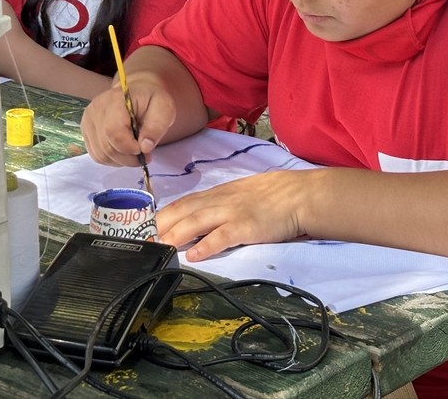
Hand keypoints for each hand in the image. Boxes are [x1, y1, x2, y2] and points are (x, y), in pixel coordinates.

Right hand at [80, 72, 175, 166]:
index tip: (145, 150)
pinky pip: (97, 155)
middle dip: (128, 158)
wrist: (135, 92)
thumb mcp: (164, 108)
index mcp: (114, 100)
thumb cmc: (151, 99)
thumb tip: (145, 147)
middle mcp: (95, 110)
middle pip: (107, 147)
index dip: (129, 148)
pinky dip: (112, 159)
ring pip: (101, 155)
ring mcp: (88, 121)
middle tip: (145, 156)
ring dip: (121, 161)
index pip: (114, 132)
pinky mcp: (86, 131)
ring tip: (135, 153)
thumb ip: (156, 127)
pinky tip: (123, 152)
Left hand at [155, 171, 311, 261]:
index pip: (184, 203)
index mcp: (217, 193)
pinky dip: (206, 246)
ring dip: (176, 234)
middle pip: (184, 211)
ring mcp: (232, 213)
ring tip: (163, 246)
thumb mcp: (239, 193)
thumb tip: (200, 217)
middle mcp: (220, 201)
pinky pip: (222, 237)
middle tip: (149, 241)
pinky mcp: (246, 227)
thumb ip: (220, 203)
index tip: (150, 227)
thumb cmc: (271, 195)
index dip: (165, 215)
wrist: (298, 194)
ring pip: (196, 222)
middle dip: (163, 225)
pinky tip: (193, 255)